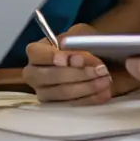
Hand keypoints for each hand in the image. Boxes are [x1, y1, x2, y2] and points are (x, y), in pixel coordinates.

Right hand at [22, 24, 139, 104]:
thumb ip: (76, 42)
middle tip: (100, 70)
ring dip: (87, 87)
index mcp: (35, 52)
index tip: (75, 58)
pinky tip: (104, 92)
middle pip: (50, 76)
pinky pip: (72, 105)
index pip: (37, 54)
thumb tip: (75, 59)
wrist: (90, 61)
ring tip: (105, 80)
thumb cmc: (81, 45)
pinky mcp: (55, 106)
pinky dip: (91, 98)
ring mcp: (43, 92)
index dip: (54, 56)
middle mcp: (34, 74)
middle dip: (77, 73)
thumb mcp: (80, 34)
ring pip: (62, 93)